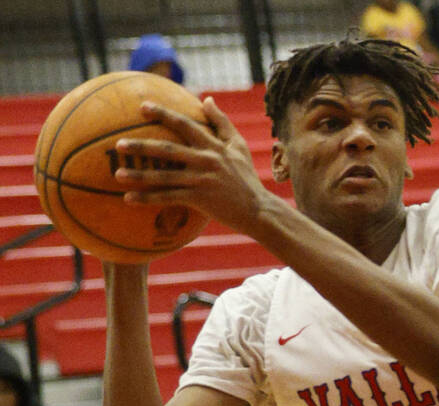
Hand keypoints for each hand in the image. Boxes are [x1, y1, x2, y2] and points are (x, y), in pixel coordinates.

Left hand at [112, 98, 272, 233]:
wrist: (258, 209)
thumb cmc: (246, 177)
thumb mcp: (239, 146)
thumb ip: (222, 122)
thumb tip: (206, 99)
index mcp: (213, 146)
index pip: (185, 125)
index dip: (163, 114)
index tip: (142, 107)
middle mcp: (205, 160)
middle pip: (168, 150)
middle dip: (142, 145)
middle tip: (119, 143)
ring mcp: (201, 180)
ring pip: (164, 177)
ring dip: (139, 175)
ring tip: (118, 173)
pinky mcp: (199, 199)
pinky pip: (168, 198)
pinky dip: (148, 199)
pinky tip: (129, 199)